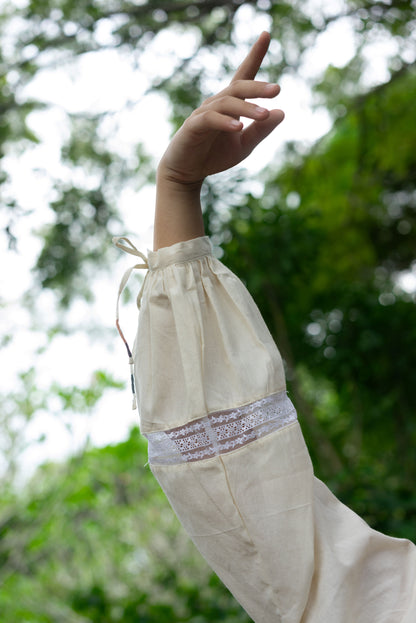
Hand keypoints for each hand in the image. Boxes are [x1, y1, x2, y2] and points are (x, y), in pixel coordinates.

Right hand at [157, 31, 283, 186]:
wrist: (186, 172)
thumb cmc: (214, 155)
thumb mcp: (244, 146)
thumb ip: (261, 130)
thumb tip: (282, 112)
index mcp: (230, 105)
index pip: (244, 75)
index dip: (255, 55)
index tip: (266, 34)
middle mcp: (217, 103)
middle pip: (238, 87)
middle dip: (257, 87)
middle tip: (277, 90)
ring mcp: (203, 113)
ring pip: (227, 103)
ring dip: (247, 108)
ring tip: (264, 114)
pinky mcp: (193, 126)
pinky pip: (210, 119)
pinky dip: (225, 122)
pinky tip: (238, 127)